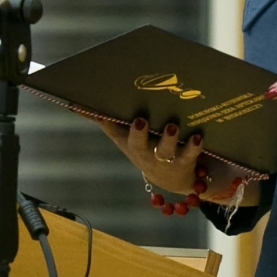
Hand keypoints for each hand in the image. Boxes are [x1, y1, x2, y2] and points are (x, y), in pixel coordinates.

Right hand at [98, 118, 247, 203]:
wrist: (173, 177)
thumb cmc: (147, 146)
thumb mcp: (128, 135)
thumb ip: (110, 118)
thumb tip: (79, 99)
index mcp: (128, 140)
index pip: (109, 127)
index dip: (96, 118)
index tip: (84, 104)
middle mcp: (143, 151)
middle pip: (137, 144)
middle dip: (137, 134)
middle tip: (140, 121)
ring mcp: (164, 158)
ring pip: (164, 151)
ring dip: (167, 140)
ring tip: (171, 127)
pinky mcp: (185, 162)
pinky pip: (190, 154)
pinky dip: (193, 146)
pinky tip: (197, 136)